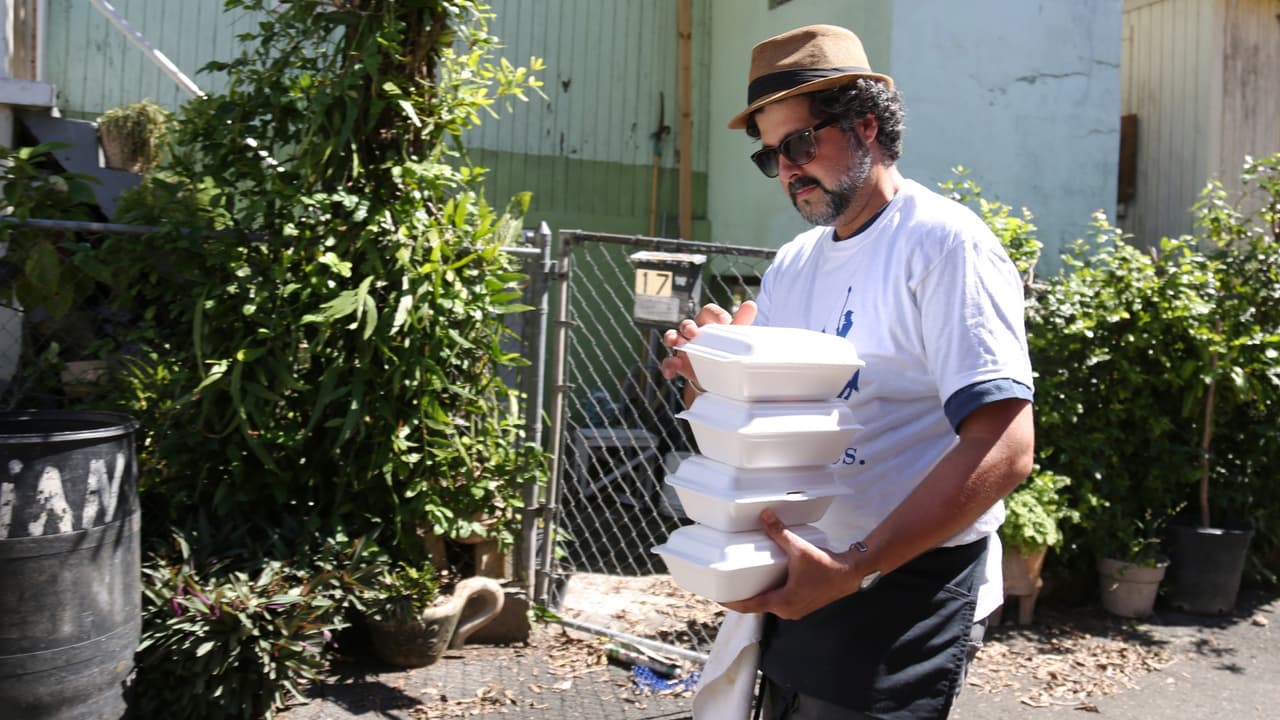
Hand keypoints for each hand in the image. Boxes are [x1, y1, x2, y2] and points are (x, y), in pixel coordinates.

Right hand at [659, 301, 757, 386]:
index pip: (708, 311)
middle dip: (688, 326)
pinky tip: (671, 372)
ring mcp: (684, 346)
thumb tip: (751, 304)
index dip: (715, 314)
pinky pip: (668, 361)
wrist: (717, 374)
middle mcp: (693, 331)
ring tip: (676, 343)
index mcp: (708, 322)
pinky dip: (668, 366)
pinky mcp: (678, 362)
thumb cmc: (725, 347)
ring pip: (673, 337)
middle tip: (694, 332)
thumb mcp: (734, 335)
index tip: (724, 320)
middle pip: (687, 323)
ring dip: (673, 338)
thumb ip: (741, 320)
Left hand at [721, 509, 860, 619]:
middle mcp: (787, 610)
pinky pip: (779, 601)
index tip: (717, 598)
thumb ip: (780, 532)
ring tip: (741, 583)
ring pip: (769, 604)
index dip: (732, 602)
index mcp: (783, 602)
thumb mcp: (800, 548)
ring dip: (756, 596)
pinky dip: (769, 593)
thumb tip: (764, 516)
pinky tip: (765, 581)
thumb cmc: (826, 565)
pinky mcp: (802, 604)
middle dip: (741, 598)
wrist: (850, 574)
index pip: (750, 606)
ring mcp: (795, 609)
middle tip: (726, 586)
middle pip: (757, 606)